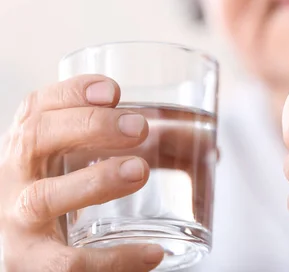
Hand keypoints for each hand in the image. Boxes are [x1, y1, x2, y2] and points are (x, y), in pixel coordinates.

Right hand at [0, 75, 163, 270]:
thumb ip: (148, 152)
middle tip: (139, 127)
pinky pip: (69, 264)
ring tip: (139, 171)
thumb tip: (212, 149)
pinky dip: (114, 259)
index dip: (71, 92)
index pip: (38, 107)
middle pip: (35, 138)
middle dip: (88, 125)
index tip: (114, 90)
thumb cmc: (72, 200)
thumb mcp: (91, 165)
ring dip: (95, 181)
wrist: (40, 259)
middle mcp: (14, 178)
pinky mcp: (32, 264)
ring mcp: (18, 222)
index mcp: (30, 146)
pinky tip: (152, 254)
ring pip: (44, 198)